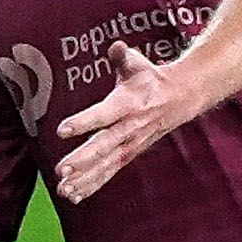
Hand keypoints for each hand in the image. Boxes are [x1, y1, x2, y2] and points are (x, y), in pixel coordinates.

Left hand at [54, 40, 188, 202]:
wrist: (180, 99)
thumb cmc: (150, 79)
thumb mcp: (138, 64)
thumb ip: (122, 57)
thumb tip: (116, 47)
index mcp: (129, 104)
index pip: (104, 114)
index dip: (83, 121)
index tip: (61, 130)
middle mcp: (130, 128)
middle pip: (104, 146)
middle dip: (82, 160)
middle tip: (61, 170)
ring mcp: (130, 144)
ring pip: (106, 165)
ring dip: (84, 178)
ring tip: (63, 189)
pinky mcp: (128, 154)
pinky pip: (109, 172)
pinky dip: (92, 185)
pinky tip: (73, 195)